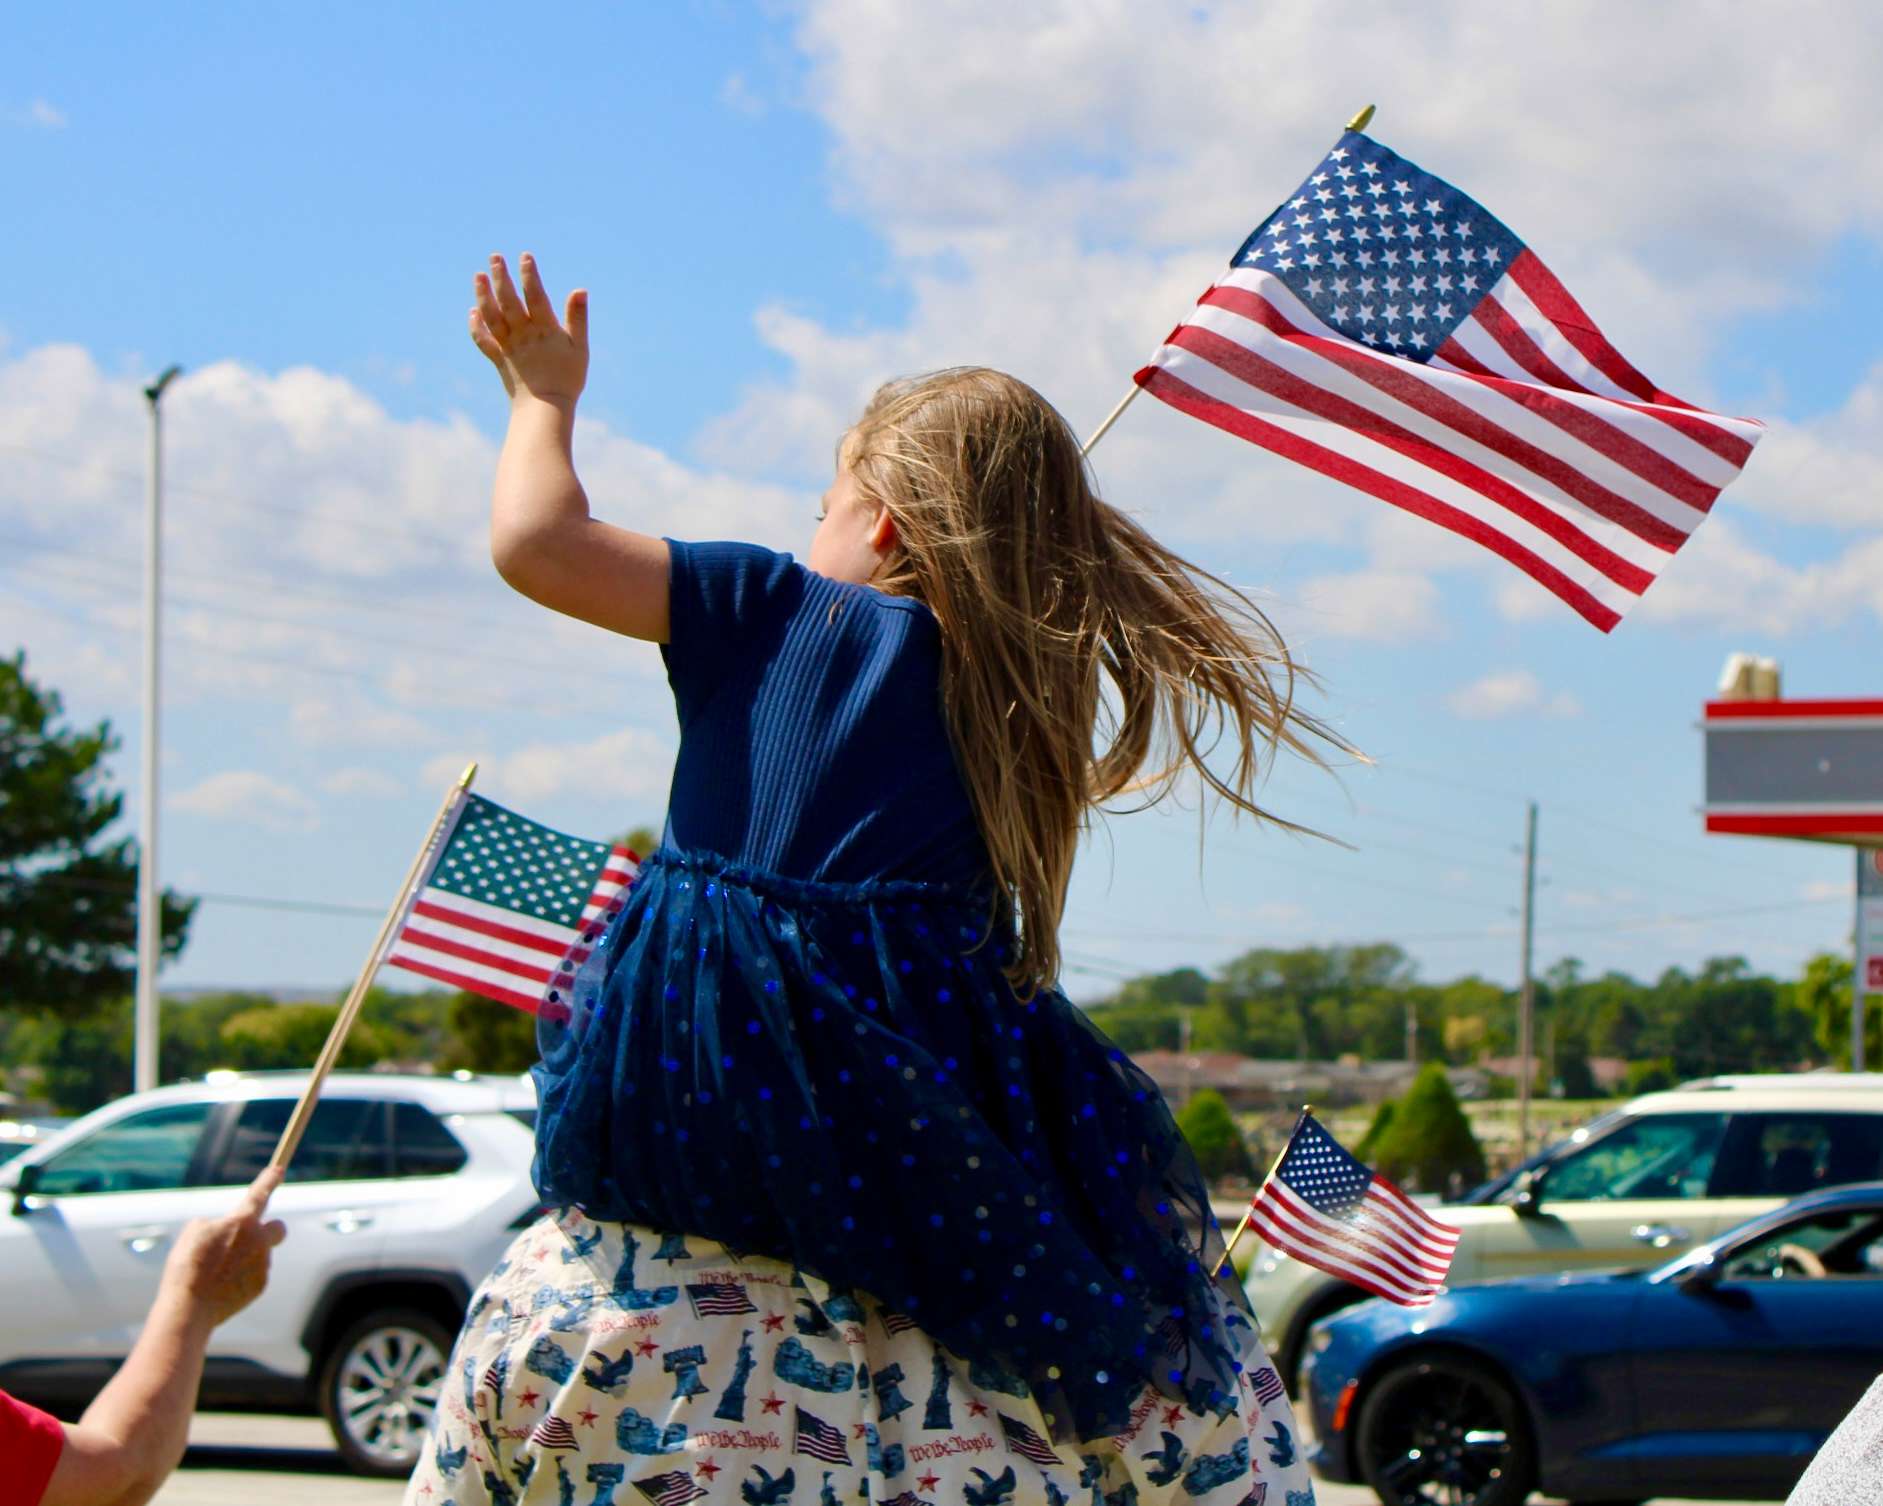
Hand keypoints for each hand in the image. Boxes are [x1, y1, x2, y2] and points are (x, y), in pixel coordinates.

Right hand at [158, 1167, 288, 1328]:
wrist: (189, 1308)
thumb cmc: (187, 1266)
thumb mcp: (193, 1233)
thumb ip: (217, 1225)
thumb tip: (228, 1232)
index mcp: (242, 1222)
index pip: (260, 1194)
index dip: (269, 1180)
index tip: (278, 1170)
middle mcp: (259, 1240)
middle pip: (277, 1227)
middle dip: (268, 1229)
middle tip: (249, 1236)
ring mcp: (262, 1264)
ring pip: (259, 1255)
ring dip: (244, 1258)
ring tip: (215, 1271)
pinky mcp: (260, 1285)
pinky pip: (253, 1274)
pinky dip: (240, 1277)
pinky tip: (220, 1286)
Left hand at [470, 253, 588, 406]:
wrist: (545, 410)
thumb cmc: (568, 379)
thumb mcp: (580, 348)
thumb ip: (578, 318)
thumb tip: (580, 290)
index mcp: (545, 329)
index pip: (535, 295)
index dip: (529, 274)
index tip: (525, 255)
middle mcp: (523, 334)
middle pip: (508, 301)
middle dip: (500, 277)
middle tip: (494, 257)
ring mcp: (508, 347)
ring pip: (492, 316)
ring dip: (483, 294)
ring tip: (478, 276)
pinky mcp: (499, 360)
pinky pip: (484, 341)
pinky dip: (476, 326)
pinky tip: (473, 312)